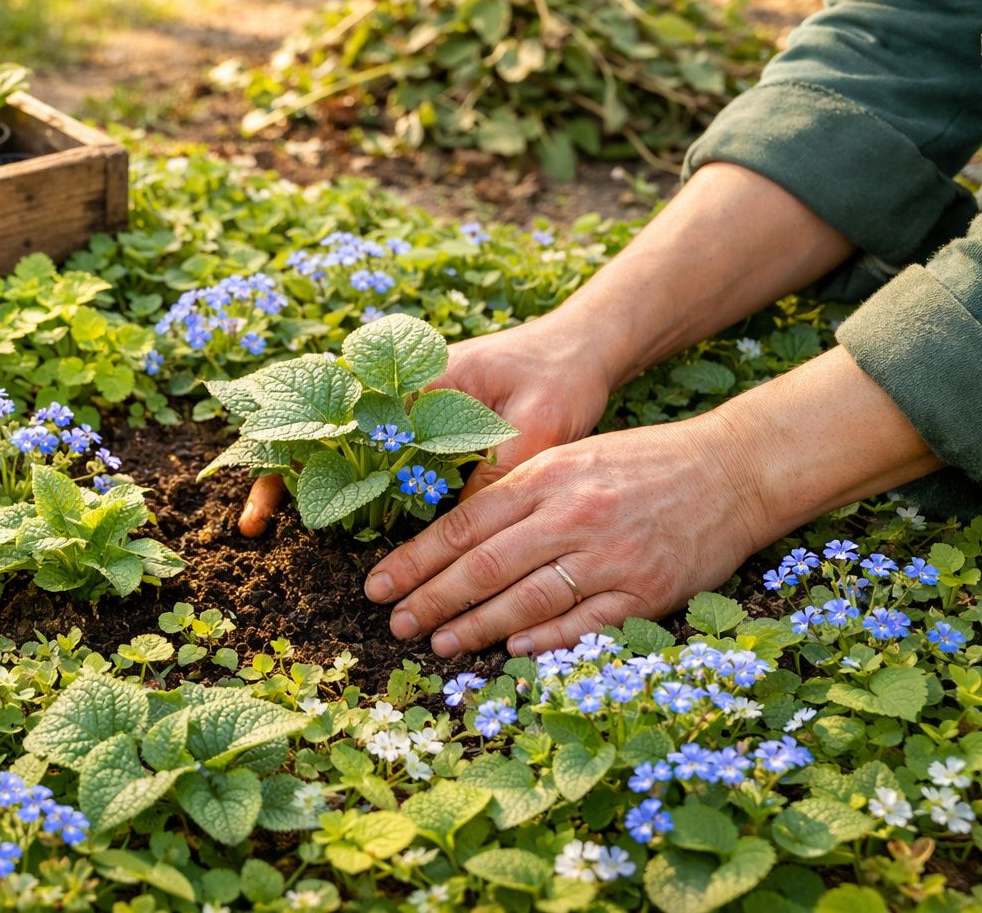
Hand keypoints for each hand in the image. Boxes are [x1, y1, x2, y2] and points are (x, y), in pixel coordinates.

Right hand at [237, 316, 613, 536]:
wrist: (579, 348)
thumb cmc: (559, 378)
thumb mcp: (539, 428)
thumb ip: (494, 474)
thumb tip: (451, 531)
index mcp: (412, 380)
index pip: (332, 417)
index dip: (289, 459)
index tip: (267, 503)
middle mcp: (395, 390)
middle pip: (318, 429)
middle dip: (277, 474)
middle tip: (252, 528)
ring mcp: (402, 407)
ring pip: (336, 445)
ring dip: (304, 481)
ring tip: (269, 526)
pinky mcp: (418, 425)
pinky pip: (369, 456)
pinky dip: (345, 485)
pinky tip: (335, 521)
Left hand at [363, 413, 770, 655]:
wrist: (730, 470)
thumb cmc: (640, 463)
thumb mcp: (570, 457)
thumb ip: (516, 490)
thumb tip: (453, 536)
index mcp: (546, 477)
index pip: (463, 526)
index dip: (414, 561)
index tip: (378, 585)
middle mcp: (572, 515)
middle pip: (484, 566)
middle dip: (431, 599)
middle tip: (394, 624)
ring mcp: (610, 554)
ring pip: (528, 599)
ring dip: (478, 627)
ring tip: (440, 643)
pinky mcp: (646, 589)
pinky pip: (585, 621)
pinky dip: (546, 639)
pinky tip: (513, 650)